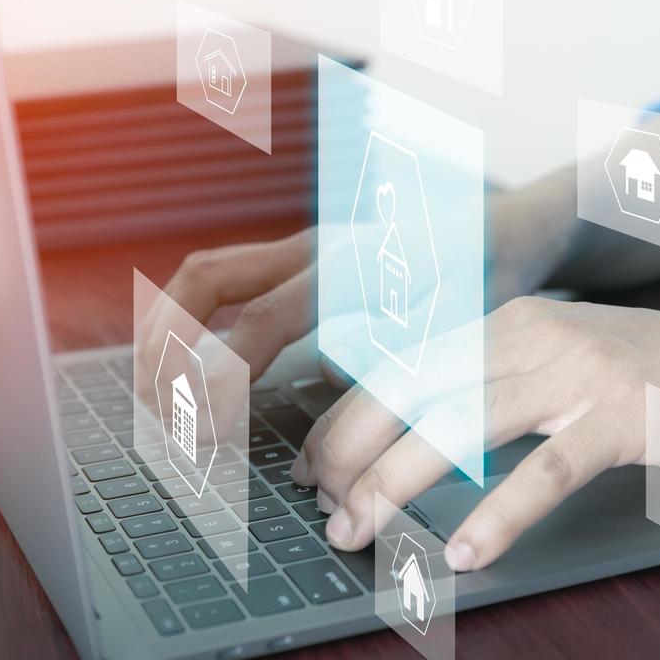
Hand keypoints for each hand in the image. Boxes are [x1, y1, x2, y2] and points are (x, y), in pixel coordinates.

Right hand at [142, 187, 563, 384]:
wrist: (502, 230)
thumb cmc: (482, 279)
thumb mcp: (449, 324)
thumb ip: (388, 354)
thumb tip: (322, 380)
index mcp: (346, 266)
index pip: (259, 320)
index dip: (221, 377)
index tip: (202, 429)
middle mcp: (309, 248)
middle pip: (204, 279)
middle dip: (166, 344)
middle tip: (159, 412)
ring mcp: (298, 248)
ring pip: (204, 273)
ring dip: (167, 329)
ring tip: (157, 394)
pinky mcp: (298, 258)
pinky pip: (224, 280)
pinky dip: (190, 321)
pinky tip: (183, 366)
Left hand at [292, 296, 659, 570]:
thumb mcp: (576, 361)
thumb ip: (509, 386)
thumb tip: (431, 439)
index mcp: (517, 321)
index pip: (407, 364)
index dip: (348, 415)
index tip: (313, 464)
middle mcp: (536, 334)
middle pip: (415, 389)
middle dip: (352, 451)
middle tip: (322, 509)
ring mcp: (580, 371)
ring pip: (461, 424)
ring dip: (398, 482)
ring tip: (361, 531)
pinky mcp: (625, 415)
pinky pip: (545, 472)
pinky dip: (498, 516)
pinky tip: (466, 553)